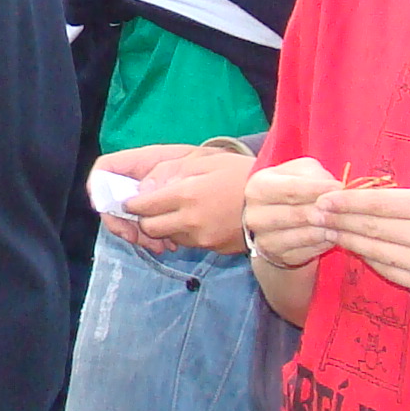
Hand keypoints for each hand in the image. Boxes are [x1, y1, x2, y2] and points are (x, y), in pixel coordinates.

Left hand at [94, 142, 256, 255]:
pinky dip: (184, 233)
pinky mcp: (213, 248)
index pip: (144, 206)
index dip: (133, 204)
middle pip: (151, 228)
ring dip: (165, 227)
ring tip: (178, 211)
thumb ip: (172, 172)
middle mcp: (190, 221)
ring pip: (168, 237)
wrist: (276, 201)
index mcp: (186, 195)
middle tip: (151, 208)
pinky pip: (188, 243)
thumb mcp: (206, 162)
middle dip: (145, 218)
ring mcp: (202, 238)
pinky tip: (197, 220)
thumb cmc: (242, 174)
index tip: (132, 201)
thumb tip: (145, 188)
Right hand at [244, 158, 344, 270]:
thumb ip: (315, 176)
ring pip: (305, 234)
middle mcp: (255, 216)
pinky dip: (325, 242)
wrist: (276, 220)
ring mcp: (265, 240)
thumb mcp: (300, 172)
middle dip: (325, 210)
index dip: (317, 188)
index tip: (340, 187)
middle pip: (298, 214)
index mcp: (257, 188)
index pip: (290, 189)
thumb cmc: (292, 188)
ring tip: (343, 220)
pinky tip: (333, 233)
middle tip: (346, 207)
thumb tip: (336, 189)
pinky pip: (309, 251)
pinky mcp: (278, 257)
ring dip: (328, 227)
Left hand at [313, 179, 409, 304]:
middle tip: (315, 214)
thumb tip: (378, 199)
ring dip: (350, 242)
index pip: (378, 204)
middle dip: (340, 221)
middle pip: (371, 229)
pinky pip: (392, 272)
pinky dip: (373, 261)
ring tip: (329, 232)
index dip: (347, 202)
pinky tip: (359, 251)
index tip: (323, 197)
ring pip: (377, 253)